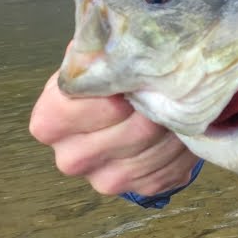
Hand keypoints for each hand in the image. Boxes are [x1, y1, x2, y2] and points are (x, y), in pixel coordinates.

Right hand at [29, 70, 199, 196]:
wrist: (121, 113)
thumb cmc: (107, 81)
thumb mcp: (96, 58)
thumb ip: (101, 54)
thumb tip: (123, 49)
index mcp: (50, 123)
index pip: (93, 106)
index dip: (123, 88)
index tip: (140, 76)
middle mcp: (72, 159)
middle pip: (134, 131)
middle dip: (159, 105)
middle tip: (173, 85)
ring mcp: (107, 180)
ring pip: (159, 149)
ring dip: (178, 124)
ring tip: (182, 103)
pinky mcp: (142, 188)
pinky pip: (175, 167)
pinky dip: (187, 144)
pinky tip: (183, 127)